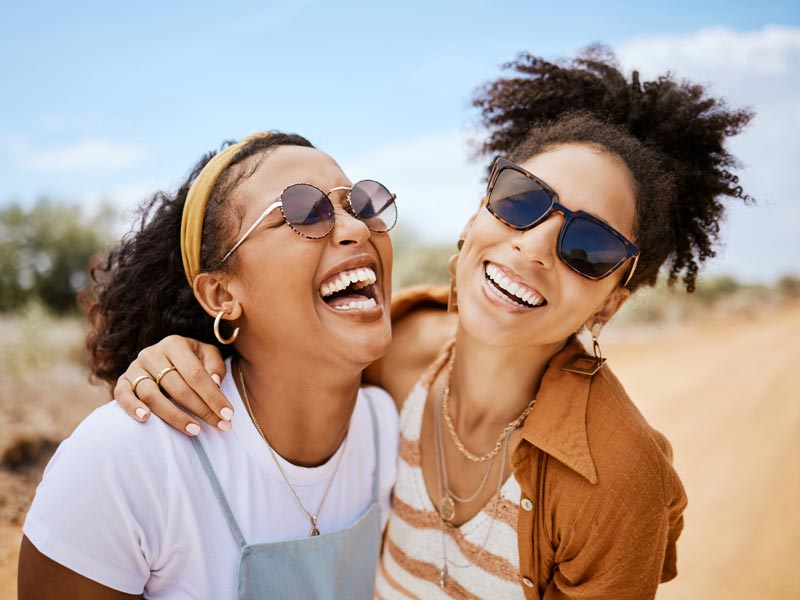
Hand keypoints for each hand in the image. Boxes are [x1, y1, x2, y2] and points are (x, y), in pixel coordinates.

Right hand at [114, 335, 231, 434]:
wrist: (163, 357)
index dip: (212, 396)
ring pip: (151, 394)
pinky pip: (123, 395)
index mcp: (175, 344)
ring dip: (174, 415)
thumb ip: (214, 366)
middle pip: (177, 387)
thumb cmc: (191, 359)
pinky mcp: (122, 381)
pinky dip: (132, 407)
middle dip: (201, 409)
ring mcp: (135, 367)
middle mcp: (152, 353)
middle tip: (220, 426)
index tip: (228, 414)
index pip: (195, 373)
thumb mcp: (208, 355)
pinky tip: (146, 419)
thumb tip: (215, 382)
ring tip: (194, 430)